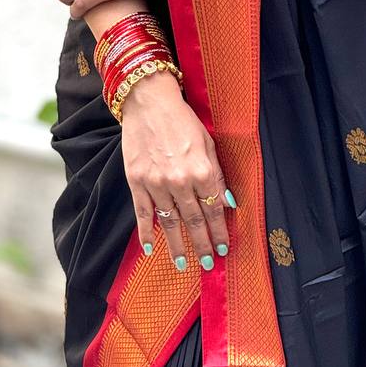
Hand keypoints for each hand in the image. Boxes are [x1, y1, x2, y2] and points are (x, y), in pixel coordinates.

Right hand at [122, 71, 234, 268]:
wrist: (149, 102)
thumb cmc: (183, 119)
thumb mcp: (208, 142)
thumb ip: (218, 174)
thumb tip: (228, 203)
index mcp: (202, 170)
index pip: (214, 209)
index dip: (220, 230)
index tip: (224, 247)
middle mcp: (180, 181)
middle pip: (193, 220)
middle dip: (202, 244)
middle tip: (208, 263)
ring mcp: (156, 183)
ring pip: (169, 223)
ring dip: (177, 246)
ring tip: (182, 264)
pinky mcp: (137, 181)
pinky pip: (143, 214)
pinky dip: (146, 233)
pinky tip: (150, 249)